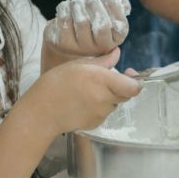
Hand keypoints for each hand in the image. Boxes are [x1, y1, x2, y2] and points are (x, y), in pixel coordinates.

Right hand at [23, 56, 143, 136]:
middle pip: (126, 94)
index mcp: (101, 80)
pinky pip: (104, 113)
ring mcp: (101, 113)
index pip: (133, 86)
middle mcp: (104, 98)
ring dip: (108, 96)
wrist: (41, 112)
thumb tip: (117, 53)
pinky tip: (82, 102)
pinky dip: (98, 107)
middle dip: (121, 86)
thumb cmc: (54, 85)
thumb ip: (102, 61)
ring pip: (114, 103)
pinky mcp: (95, 123)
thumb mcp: (77, 66)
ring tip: (86, 91)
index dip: (137, 81)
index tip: (131, 74)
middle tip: (104, 80)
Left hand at [44, 0, 130, 57]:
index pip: (120, 25)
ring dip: (79, 5)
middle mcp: (101, 48)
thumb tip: (123, 3)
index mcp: (116, 38)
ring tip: (77, 1)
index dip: (114, 6)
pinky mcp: (65, 45)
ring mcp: (83, 49)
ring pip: (82, 21)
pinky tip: (67, 7)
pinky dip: (65, 8)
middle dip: (95, 5)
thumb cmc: (92, 16)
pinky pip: (65, 21)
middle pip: (102, 25)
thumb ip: (119, 5)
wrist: (67, 33)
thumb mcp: (107, 10)